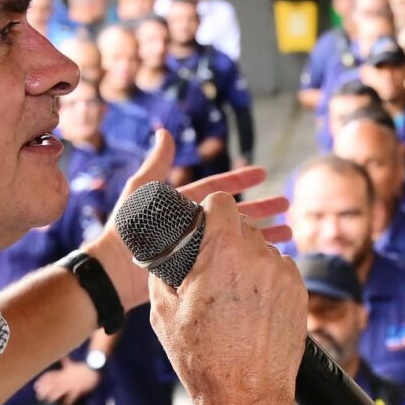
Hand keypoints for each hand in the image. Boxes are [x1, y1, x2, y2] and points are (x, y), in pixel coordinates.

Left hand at [33, 360, 99, 404]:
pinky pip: (72, 396)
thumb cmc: (83, 367)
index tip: (36, 386)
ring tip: (49, 400)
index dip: (42, 381)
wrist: (94, 369)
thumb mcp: (73, 364)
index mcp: (63, 372)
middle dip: (45, 390)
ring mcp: (72, 384)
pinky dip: (68, 401)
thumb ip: (66, 362)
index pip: (50, 376)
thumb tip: (63, 357)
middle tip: (39, 396)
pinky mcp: (78, 389)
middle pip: (52, 384)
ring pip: (60, 390)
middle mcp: (65, 378)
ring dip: (54, 395)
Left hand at [88, 130, 292, 311]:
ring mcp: (199, 249)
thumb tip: (165, 133)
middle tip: (287, 205)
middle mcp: (194, 226)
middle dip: (262, 208)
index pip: (218, 189)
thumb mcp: (140, 191)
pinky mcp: (201, 270)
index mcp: (183, 206)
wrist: (115, 272)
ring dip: (263, 233)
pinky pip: (231, 260)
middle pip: (235, 214)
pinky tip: (268, 258)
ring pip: (238, 237)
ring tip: (289, 234)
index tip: (263, 174)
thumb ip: (156, 164)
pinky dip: (249, 257)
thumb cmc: (125, 230)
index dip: (240, 180)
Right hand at [149, 190, 308, 404]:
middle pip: (243, 226)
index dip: (209, 212)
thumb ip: (164, 270)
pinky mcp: (300, 293)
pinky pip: (281, 271)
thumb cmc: (203, 357)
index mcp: (224, 251)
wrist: (246, 394)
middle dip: (227, 240)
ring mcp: (284, 274)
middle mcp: (259, 256)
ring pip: (264, 250)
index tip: (202, 226)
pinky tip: (252, 307)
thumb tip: (164, 253)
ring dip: (248, 261)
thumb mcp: (164, 311)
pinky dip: (266, 280)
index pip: (222, 202)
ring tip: (232, 294)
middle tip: (211, 266)